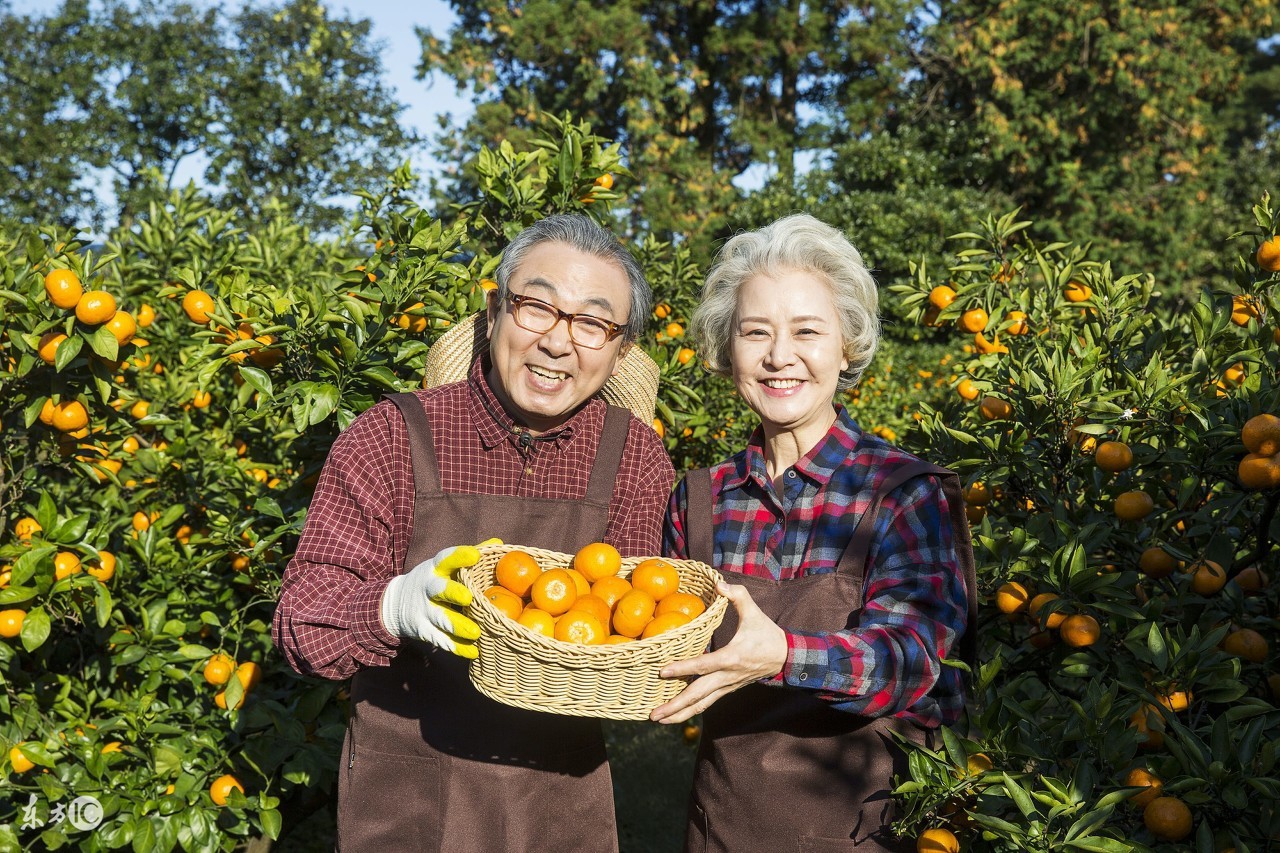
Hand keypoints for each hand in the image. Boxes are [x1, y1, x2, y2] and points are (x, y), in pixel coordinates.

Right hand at [381, 545, 483, 658]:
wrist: (398, 603)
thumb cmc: (435, 579)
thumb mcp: (445, 566)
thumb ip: (470, 555)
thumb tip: (498, 543)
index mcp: (436, 568)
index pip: (446, 558)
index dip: (459, 555)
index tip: (475, 555)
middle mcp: (428, 588)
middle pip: (439, 589)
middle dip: (452, 592)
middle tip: (469, 598)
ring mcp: (423, 610)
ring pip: (440, 618)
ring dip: (457, 625)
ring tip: (475, 632)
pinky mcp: (423, 630)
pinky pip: (440, 639)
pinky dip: (456, 646)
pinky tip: (472, 651)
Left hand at [649, 581, 787, 723]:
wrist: (786, 657)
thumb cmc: (766, 633)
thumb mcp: (754, 611)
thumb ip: (737, 595)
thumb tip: (718, 583)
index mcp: (731, 657)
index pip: (703, 665)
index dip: (683, 668)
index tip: (662, 671)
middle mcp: (727, 676)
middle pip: (698, 694)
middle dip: (675, 705)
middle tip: (653, 714)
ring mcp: (727, 686)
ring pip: (701, 704)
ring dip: (680, 714)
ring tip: (658, 720)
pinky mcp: (727, 689)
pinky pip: (707, 703)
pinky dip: (691, 710)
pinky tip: (675, 715)